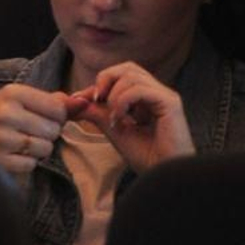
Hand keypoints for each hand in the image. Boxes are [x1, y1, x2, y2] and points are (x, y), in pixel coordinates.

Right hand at [0, 82, 73, 176]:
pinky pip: (31, 164)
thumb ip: (47, 101)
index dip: (53, 117)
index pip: (57, 108)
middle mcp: (6, 112)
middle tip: (21, 132)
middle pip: (53, 129)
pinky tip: (8, 156)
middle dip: (43, 135)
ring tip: (14, 144)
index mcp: (10, 93)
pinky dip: (24, 163)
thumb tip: (82, 102)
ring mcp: (2, 137)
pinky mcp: (0, 159)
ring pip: (45, 148)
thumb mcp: (10, 102)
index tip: (36, 118)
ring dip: (35, 150)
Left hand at [69, 62, 193, 174]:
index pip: (120, 76)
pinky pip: (139, 89)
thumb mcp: (114, 129)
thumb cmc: (145, 157)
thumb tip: (74, 99)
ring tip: (113, 119)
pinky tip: (120, 120)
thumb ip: (97, 112)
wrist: (165, 177)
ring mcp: (165, 96)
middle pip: (127, 68)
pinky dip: (123, 101)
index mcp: (146, 98)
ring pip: (131, 75)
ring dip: (114, 95)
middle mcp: (157, 94)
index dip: (98, 85)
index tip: (79, 100)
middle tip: (96, 99)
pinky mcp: (170, 103)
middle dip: (105, 79)